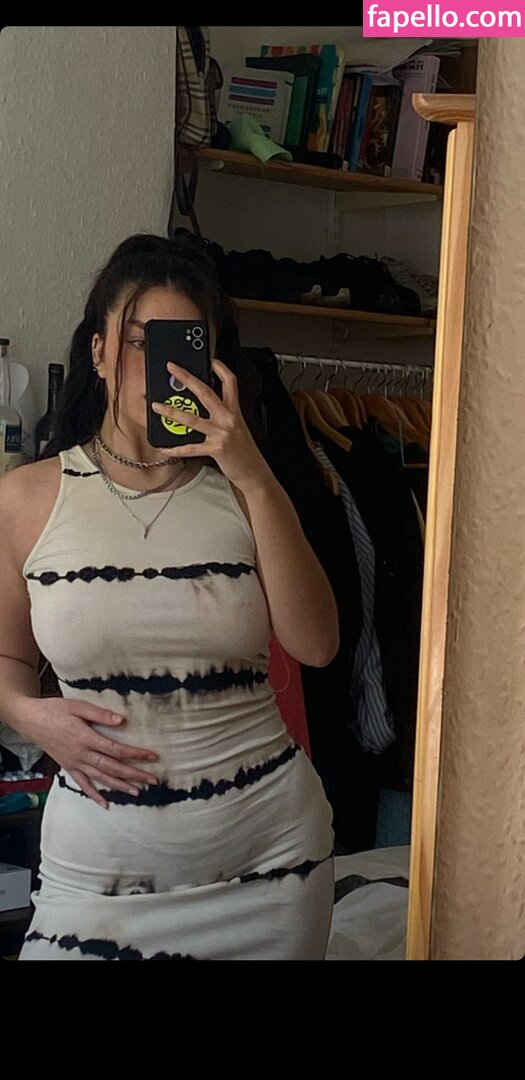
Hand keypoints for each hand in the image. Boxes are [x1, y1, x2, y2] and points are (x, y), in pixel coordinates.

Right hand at [21, 697, 158, 808]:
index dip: (136, 754)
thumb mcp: (78, 706)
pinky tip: (105, 804)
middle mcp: (81, 754)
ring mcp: (74, 763)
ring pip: (101, 778)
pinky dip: (94, 795)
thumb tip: (122, 721)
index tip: (152, 757)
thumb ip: (100, 715)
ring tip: (137, 792)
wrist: (30, 719)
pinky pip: (82, 784)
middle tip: (153, 780)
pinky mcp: (68, 767)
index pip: (116, 750)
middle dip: (134, 775)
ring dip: (120, 786)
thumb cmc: (54, 710)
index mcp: (86, 738)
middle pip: (113, 768)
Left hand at [152, 359, 272, 493]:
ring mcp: (221, 433)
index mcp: (234, 410)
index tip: (209, 359)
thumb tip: (202, 404)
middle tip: (172, 368)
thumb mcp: (237, 426)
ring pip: (192, 418)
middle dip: (186, 377)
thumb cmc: (243, 450)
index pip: (229, 381)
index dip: (219, 367)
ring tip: (157, 406)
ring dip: (171, 411)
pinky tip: (165, 448)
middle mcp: (228, 418)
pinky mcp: (216, 448)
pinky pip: (191, 448)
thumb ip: (223, 413)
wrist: (253, 471)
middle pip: (205, 391)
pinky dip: (175, 448)